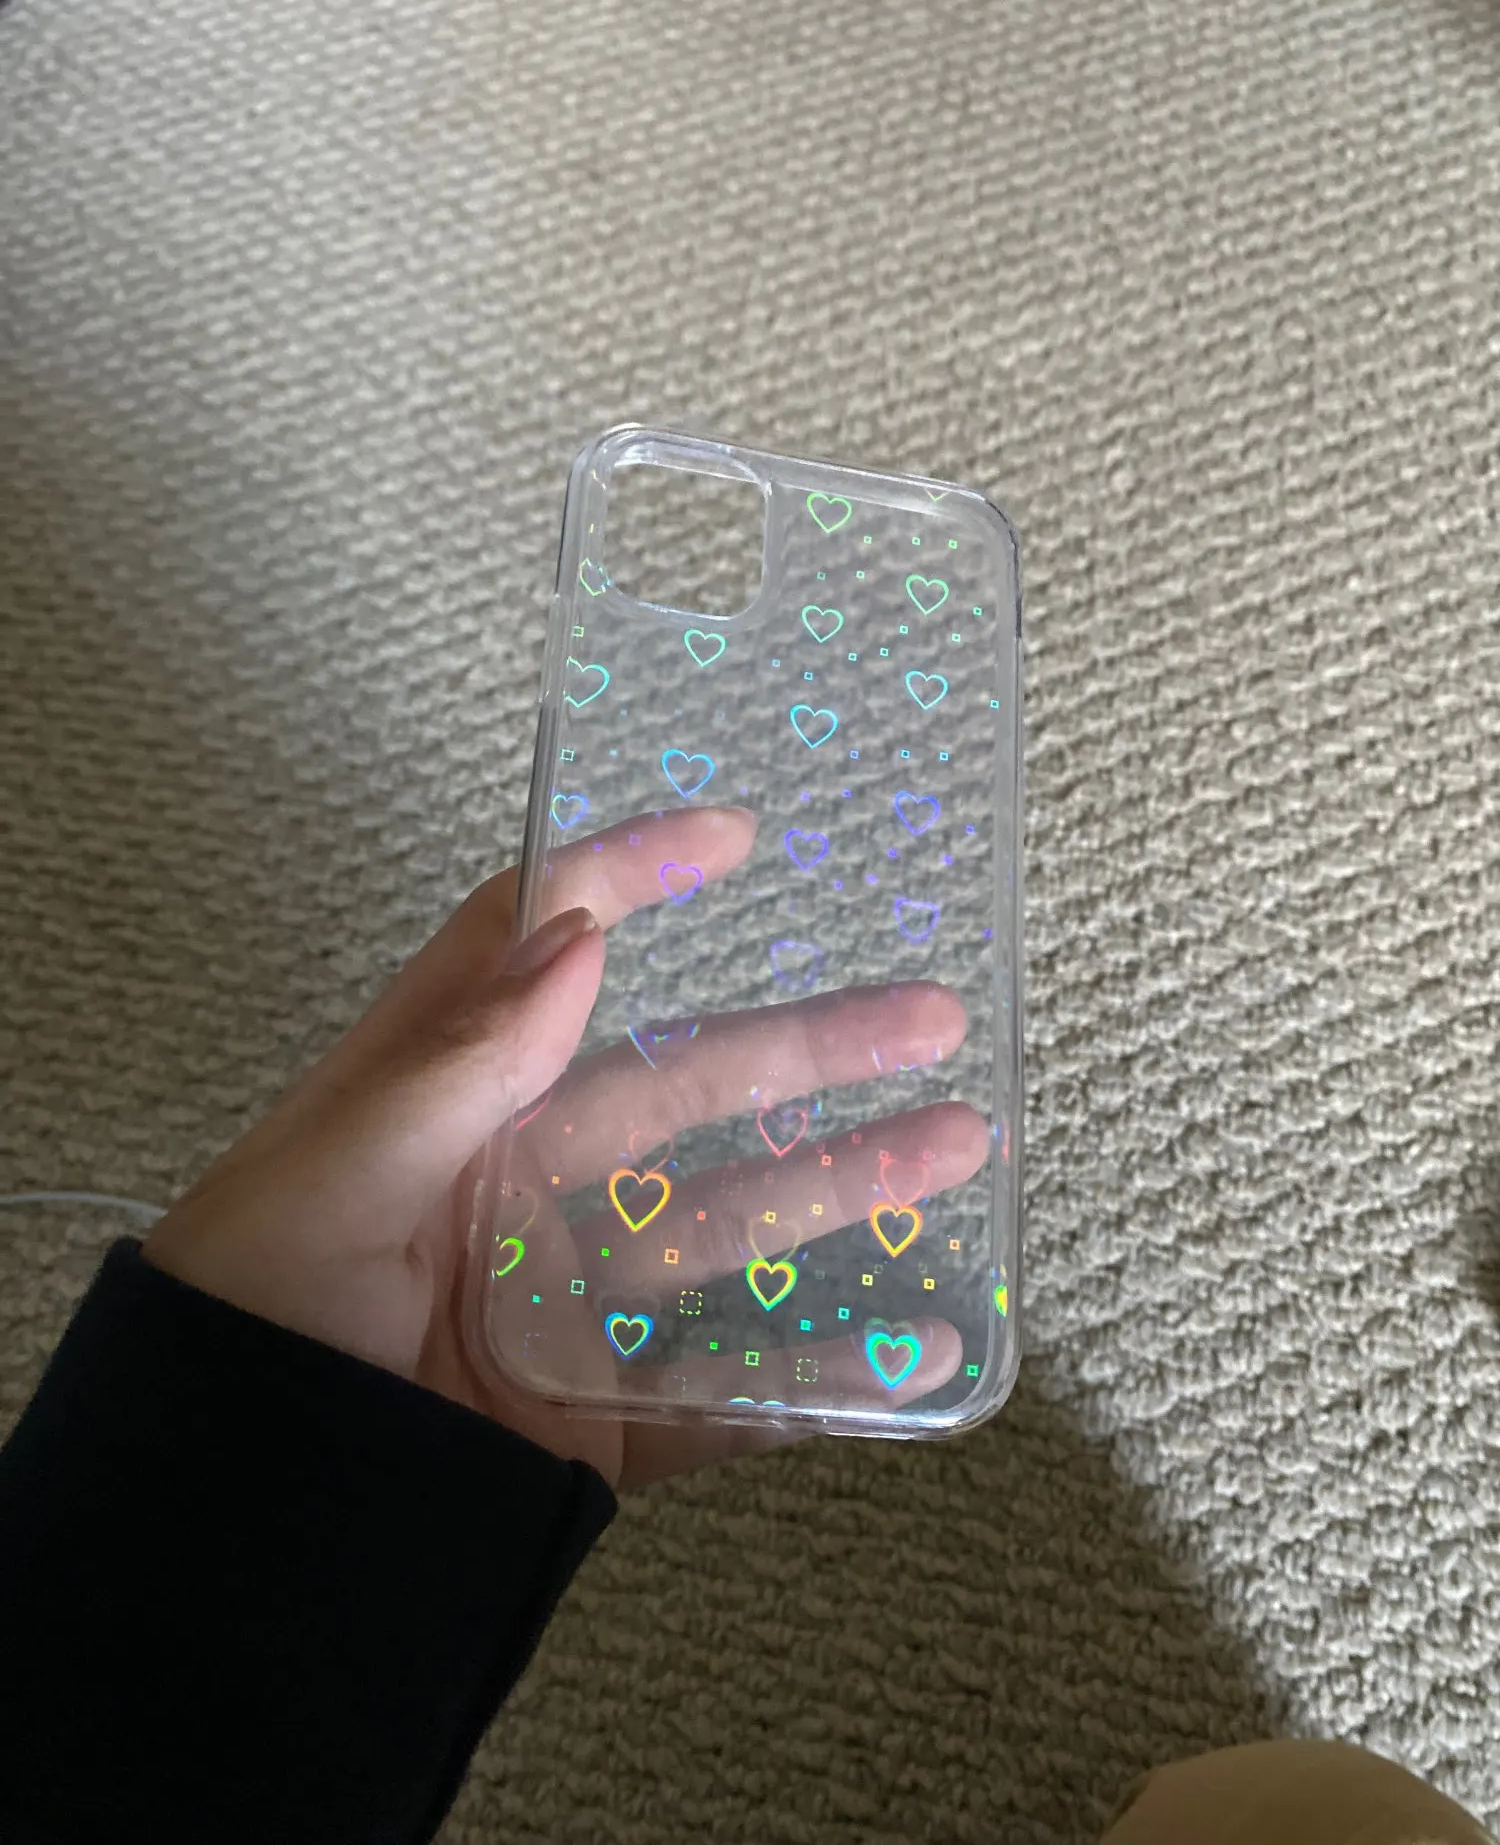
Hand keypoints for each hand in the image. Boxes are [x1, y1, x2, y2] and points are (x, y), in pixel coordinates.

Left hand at [144, 808, 985, 1488]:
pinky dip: (831, 1374)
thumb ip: (452, 1069)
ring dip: (850, 1185)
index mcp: (441, 1104)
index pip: (538, 955)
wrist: (220, 1547)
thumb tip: (574, 938)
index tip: (728, 837)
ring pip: (734, 1226)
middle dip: (807, 1046)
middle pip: (683, 1088)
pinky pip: (733, 1388)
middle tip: (928, 1011)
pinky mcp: (601, 1419)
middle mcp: (519, 1187)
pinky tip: (928, 1344)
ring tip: (961, 1142)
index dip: (623, 877)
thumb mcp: (320, 1188)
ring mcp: (570, 1302)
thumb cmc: (238, 1337)